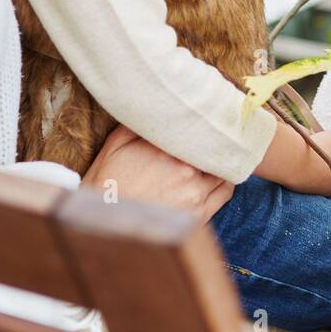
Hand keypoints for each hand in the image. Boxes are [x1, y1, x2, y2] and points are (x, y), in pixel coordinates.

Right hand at [81, 124, 234, 223]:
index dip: (201, 124)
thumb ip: (137, 124)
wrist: (105, 225)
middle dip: (210, 142)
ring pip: (223, 169)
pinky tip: (218, 175)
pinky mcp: (199, 216)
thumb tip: (153, 106)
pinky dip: (225, 181)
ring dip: (219, 161)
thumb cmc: (106, 184)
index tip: (201, 118)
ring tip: (213, 155)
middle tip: (211, 133)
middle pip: (212, 149)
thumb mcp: (115, 145)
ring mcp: (195, 196)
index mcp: (167, 151)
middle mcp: (186, 172)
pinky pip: (225, 193)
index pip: (197, 130)